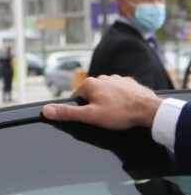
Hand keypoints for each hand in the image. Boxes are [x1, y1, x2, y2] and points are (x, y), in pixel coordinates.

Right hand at [42, 74, 162, 130]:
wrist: (149, 110)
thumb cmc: (120, 113)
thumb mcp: (90, 116)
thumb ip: (67, 113)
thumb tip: (45, 110)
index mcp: (90, 84)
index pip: (77, 97)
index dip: (83, 109)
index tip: (92, 116)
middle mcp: (102, 77)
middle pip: (91, 94)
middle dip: (96, 105)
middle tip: (105, 116)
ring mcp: (117, 79)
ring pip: (106, 92)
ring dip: (108, 101)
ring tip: (117, 113)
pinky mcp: (130, 83)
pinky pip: (120, 91)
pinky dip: (121, 98)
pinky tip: (126, 107)